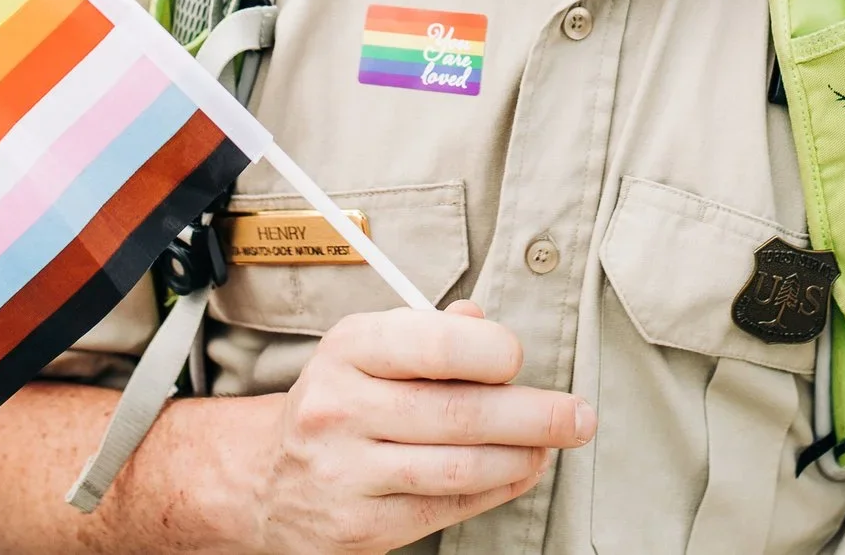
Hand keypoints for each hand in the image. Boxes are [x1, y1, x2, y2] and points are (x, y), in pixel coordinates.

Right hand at [246, 299, 595, 553]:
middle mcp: (340, 408)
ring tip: (551, 446)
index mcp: (347, 350)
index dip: (492, 351)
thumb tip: (482, 319)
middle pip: (458, 412)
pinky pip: (445, 508)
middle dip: (534, 415)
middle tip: (578, 415)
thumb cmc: (340, 402)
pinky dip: (494, 490)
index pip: (434, 344)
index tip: (519, 358)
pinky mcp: (359, 525)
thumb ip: (429, 333)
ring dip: (520, 457)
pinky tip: (519, 473)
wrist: (266, 480)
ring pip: (457, 466)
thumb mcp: (369, 351)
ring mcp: (346, 472)